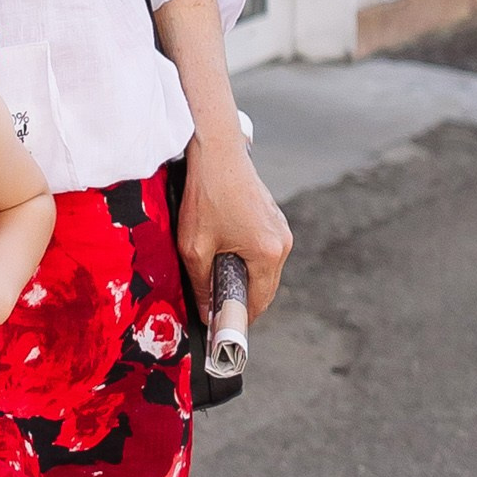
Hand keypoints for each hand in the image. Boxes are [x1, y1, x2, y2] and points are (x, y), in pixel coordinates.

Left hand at [176, 126, 291, 322]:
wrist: (216, 151)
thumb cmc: (206, 196)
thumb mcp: (194, 246)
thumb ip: (201, 284)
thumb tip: (207, 312)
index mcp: (268, 253)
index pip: (259, 300)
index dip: (240, 317)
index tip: (222, 326)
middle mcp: (282, 242)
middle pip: (264, 285)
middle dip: (239, 295)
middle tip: (212, 302)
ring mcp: (280, 228)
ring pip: (262, 266)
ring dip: (241, 274)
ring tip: (213, 272)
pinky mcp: (273, 217)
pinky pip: (261, 248)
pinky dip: (244, 255)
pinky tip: (221, 248)